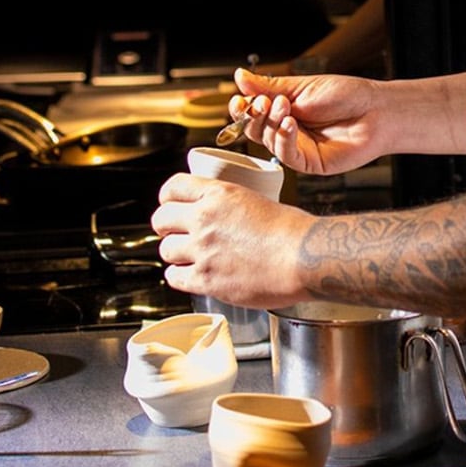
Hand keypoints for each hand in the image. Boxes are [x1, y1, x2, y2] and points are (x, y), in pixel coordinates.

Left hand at [152, 173, 309, 308]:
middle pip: (160, 219)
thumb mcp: (258, 201)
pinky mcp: (206, 279)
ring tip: (188, 258)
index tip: (170, 205)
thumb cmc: (294, 233)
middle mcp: (205, 219)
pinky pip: (174, 277)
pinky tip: (192, 276)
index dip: (167, 198)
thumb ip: (232, 207)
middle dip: (165, 227)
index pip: (173, 187)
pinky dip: (180, 277)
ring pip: (165, 250)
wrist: (305, 258)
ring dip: (175, 254)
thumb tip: (224, 218)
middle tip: (174, 234)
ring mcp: (202, 250)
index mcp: (219, 194)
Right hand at [227, 67, 385, 174]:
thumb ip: (270, 86)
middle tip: (263, 102)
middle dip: (254, 115)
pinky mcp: (308, 163)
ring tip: (285, 107)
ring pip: (267, 142)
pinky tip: (290, 124)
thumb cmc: (347, 96)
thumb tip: (239, 77)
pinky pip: (286, 155)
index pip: (251, 112)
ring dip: (271, 123)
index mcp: (284, 110)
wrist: (377, 110)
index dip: (242, 108)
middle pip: (254, 129)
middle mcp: (287, 131)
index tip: (240, 100)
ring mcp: (297, 148)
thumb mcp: (303, 87)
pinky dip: (284, 139)